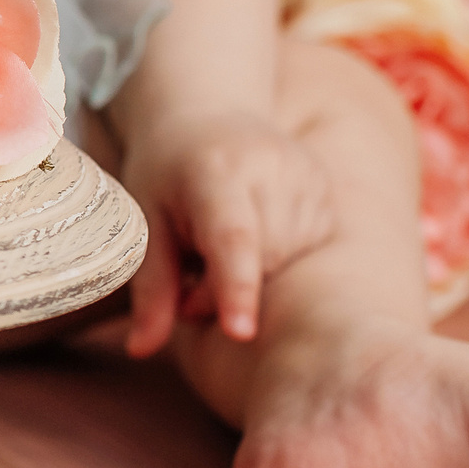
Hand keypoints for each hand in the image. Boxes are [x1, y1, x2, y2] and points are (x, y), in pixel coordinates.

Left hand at [118, 112, 334, 358]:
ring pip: (288, 262)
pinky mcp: (327, 188)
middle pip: (260, 262)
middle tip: (191, 267)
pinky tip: (254, 229)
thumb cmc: (166, 177)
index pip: (231, 237)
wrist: (207, 117)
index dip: (235, 287)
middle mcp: (268, 167)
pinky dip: (278, 256)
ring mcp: (306, 175)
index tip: (240, 332)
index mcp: (213, 171)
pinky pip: (308, 250)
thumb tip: (141, 350)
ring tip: (218, 239)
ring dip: (253, 271)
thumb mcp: (145, 224)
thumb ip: (150, 289)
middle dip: (225, 286)